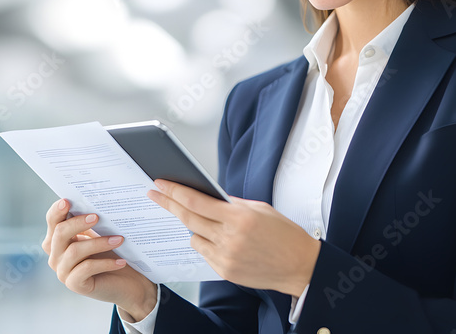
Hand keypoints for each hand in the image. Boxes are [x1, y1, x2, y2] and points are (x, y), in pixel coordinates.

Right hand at [42, 198, 158, 320]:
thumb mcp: (99, 234)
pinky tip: (121, 261)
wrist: (125, 282)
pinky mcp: (74, 284)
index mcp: (57, 239)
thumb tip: (94, 202)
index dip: (57, 211)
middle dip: (78, 223)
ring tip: (119, 239)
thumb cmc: (110, 253)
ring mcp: (63, 271)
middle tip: (97, 217)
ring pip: (75, 251)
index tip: (68, 201)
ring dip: (99, 243)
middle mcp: (55, 255)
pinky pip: (87, 268)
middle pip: (59, 234)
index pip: (52, 221)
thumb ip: (90, 221)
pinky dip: (105, 263)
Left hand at [147, 180, 319, 295]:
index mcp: (239, 217)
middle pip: (187, 218)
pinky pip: (204, 252)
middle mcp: (230, 238)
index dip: (174, 191)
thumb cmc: (284, 234)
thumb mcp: (260, 209)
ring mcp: (226, 257)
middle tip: (155, 194)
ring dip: (193, 227)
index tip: (160, 183)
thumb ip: (231, 203)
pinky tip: (216, 238)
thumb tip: (205, 196)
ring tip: (204, 221)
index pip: (196, 201)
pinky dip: (205, 243)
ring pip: (193, 237)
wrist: (301, 266)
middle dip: (168, 204)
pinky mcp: (225, 271)